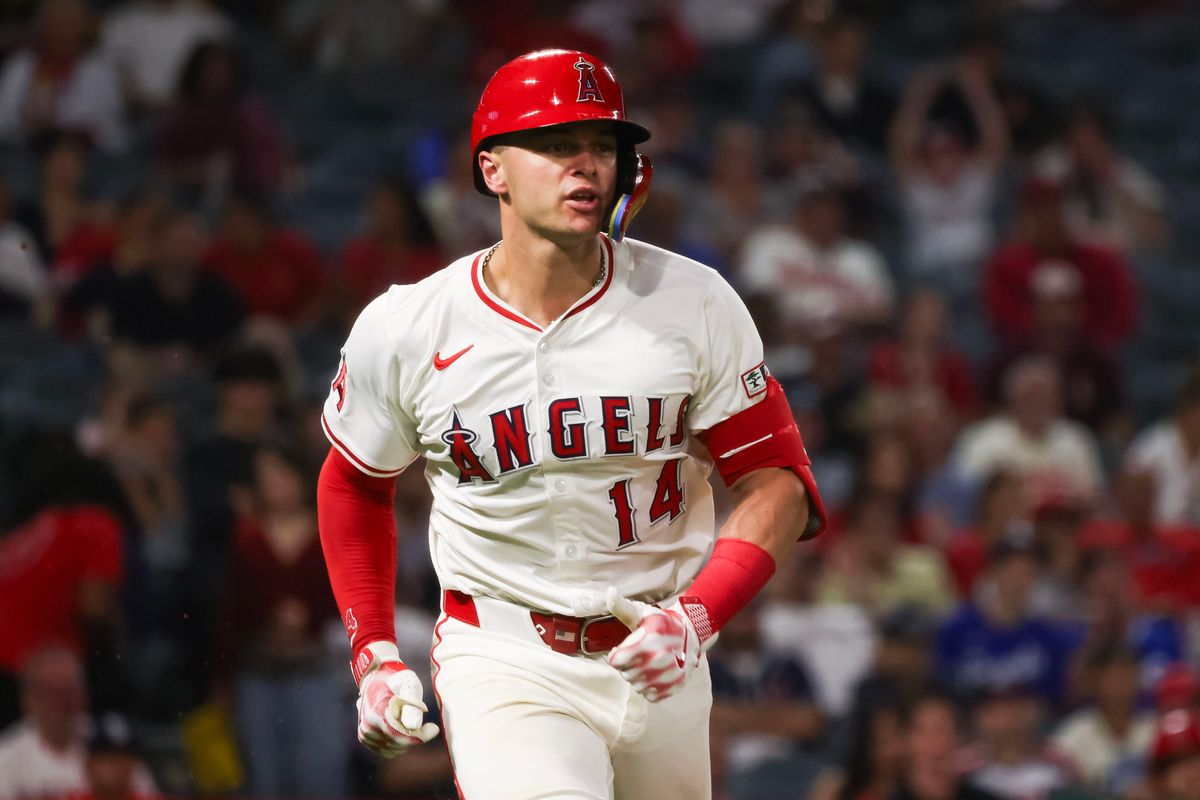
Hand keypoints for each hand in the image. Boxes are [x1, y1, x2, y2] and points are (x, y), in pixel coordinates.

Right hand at [355, 642, 439, 757]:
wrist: (376, 675)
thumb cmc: (396, 679)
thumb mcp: (408, 686)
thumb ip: (412, 706)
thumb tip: (414, 727)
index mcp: (378, 713)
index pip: (403, 736)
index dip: (422, 736)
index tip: (434, 728)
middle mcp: (368, 726)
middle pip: (399, 745)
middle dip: (415, 737)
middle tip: (425, 725)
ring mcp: (365, 732)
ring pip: (392, 750)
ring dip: (405, 741)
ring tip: (411, 724)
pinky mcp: (364, 736)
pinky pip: (385, 751)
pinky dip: (396, 745)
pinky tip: (402, 731)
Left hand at [604, 587, 702, 702]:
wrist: (690, 634)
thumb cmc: (660, 623)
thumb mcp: (641, 613)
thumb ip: (622, 607)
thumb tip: (609, 592)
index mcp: (648, 641)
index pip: (616, 662)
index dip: (617, 655)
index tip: (624, 649)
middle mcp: (659, 659)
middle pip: (626, 675)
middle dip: (628, 666)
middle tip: (639, 655)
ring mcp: (669, 675)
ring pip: (637, 686)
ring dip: (639, 677)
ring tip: (648, 664)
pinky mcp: (675, 686)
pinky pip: (650, 696)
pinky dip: (650, 688)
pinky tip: (656, 675)